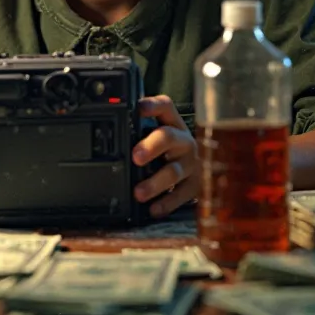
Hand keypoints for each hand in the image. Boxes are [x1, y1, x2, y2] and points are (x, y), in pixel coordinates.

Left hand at [132, 95, 198, 217]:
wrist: (203, 167)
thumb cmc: (169, 149)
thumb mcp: (157, 134)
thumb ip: (139, 130)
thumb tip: (111, 132)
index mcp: (172, 123)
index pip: (165, 106)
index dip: (153, 105)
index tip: (139, 108)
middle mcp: (183, 140)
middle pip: (169, 137)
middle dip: (152, 146)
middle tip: (136, 156)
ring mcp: (191, 163)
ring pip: (173, 171)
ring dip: (155, 182)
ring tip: (139, 193)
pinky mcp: (194, 185)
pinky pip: (181, 195)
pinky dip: (167, 204)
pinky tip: (154, 209)